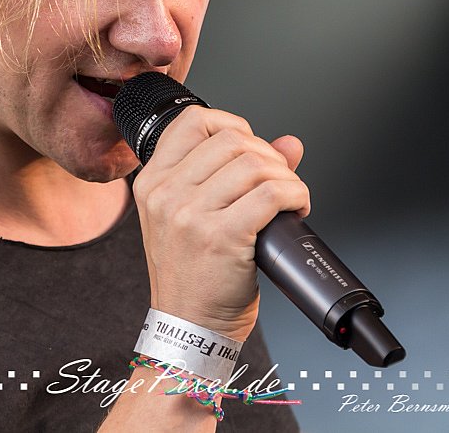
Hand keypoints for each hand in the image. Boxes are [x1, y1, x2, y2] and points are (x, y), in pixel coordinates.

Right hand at [131, 106, 309, 342]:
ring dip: (286, 178)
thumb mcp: (196, 216)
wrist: (188, 326)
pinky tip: (295, 210)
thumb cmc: (192, 275)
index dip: (232, 124)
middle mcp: (165, 193)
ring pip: (256, 163)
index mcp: (153, 182)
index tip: (250, 149)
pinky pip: (272, 194)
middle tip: (276, 182)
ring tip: (288, 199)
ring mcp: (190, 214)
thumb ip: (236, 173)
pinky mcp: (221, 236)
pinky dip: (296, 196)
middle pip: (232, 139)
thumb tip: (290, 143)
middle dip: (267, 156)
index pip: (193, 121)